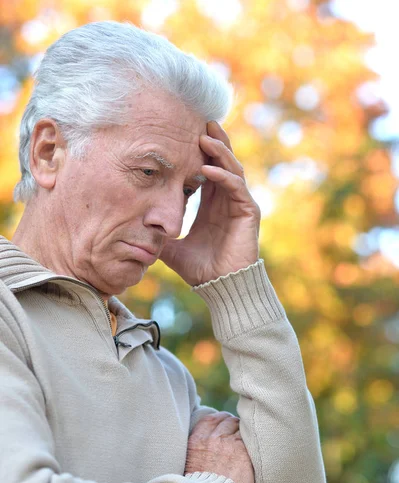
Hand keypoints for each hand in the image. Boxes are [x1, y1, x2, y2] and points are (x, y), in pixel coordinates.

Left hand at [160, 121, 260, 285]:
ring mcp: (240, 204)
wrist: (221, 287)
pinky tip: (208, 168)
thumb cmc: (200, 269)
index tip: (182, 134)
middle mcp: (227, 200)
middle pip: (222, 161)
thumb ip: (158, 235)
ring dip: (219, 151)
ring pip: (232, 168)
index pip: (207, 170)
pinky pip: (236, 187)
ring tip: (205, 135)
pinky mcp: (248, 212)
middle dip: (212, 140)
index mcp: (212, 205)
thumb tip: (133, 230)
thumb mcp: (172, 247)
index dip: (197, 152)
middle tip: (199, 119)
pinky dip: (223, 176)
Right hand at [185, 412, 254, 482]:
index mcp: (197, 441)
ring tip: (245, 443)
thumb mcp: (189, 465)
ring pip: (240, 428)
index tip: (224, 425)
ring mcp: (229, 444)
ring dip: (242, 433)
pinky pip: (250, 439)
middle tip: (237, 435)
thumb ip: (197, 451)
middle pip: (227, 420)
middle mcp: (212, 439)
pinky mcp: (243, 452)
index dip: (220, 420)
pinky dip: (251, 442)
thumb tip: (203, 450)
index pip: (211, 419)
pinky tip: (253, 450)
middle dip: (233, 425)